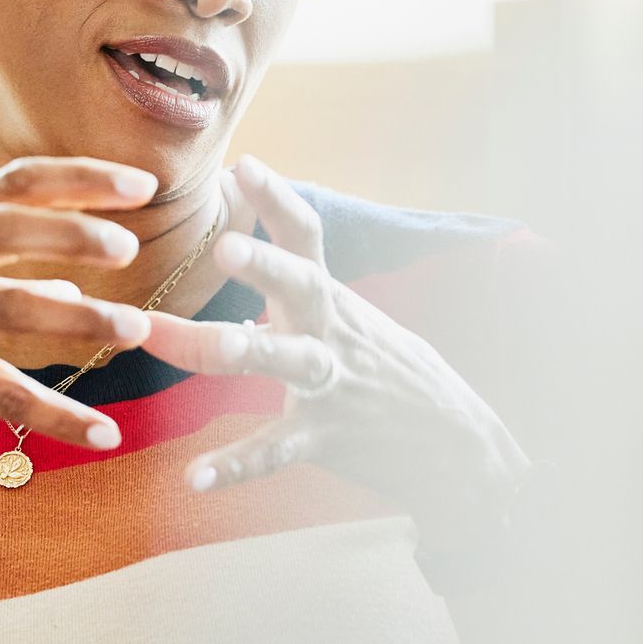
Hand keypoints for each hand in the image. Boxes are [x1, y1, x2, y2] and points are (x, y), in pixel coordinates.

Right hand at [0, 156, 158, 449]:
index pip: (19, 180)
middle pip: (10, 229)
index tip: (142, 185)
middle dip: (73, 231)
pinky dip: (58, 416)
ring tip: (135, 329)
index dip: (82, 176)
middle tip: (129, 244)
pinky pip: (2, 396)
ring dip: (80, 319)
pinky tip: (104, 434)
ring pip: (13, 310)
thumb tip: (70, 288)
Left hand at [142, 155, 534, 552]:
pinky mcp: (326, 434)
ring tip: (187, 342)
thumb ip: (292, 283)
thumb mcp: (343, 314)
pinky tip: (196, 478)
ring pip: (285, 360)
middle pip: (300, 286)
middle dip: (264, 266)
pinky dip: (236, 465)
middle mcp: (329, 329)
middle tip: (226, 247)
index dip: (277, 199)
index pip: (306, 235)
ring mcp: (330, 382)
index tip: (242, 165)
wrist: (455, 438)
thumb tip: (234, 237)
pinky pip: (277, 449)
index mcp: (329, 296)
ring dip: (238, 347)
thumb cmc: (383, 366)